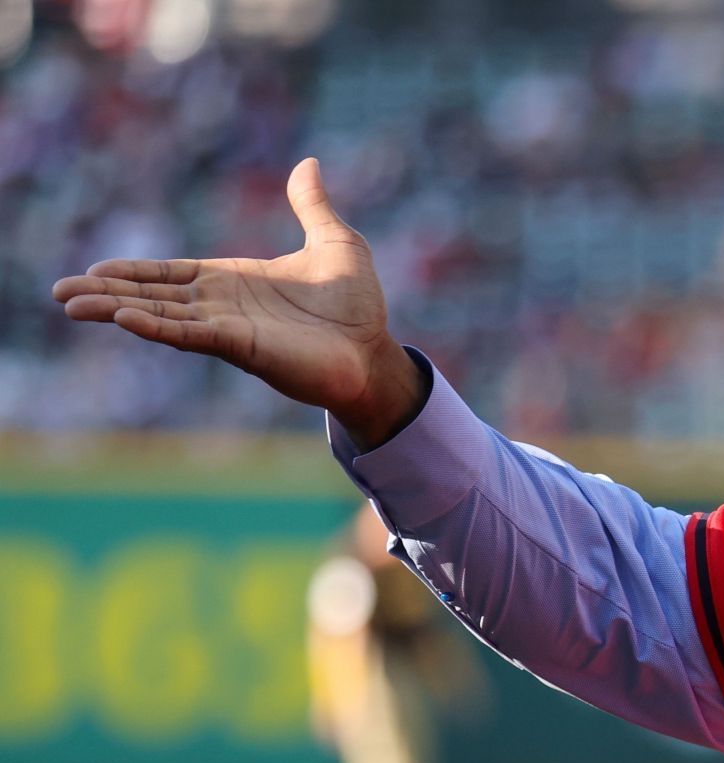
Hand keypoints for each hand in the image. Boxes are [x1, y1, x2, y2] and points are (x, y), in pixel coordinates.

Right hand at [50, 157, 424, 446]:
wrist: (376, 352)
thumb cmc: (357, 306)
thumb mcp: (336, 242)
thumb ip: (312, 206)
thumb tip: (308, 163)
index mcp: (235, 281)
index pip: (172, 274)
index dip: (135, 272)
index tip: (93, 271)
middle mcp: (224, 306)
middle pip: (154, 295)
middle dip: (108, 293)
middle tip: (61, 294)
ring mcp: (230, 328)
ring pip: (162, 315)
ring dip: (117, 309)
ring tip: (72, 305)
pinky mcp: (244, 347)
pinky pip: (192, 334)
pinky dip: (158, 326)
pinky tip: (125, 318)